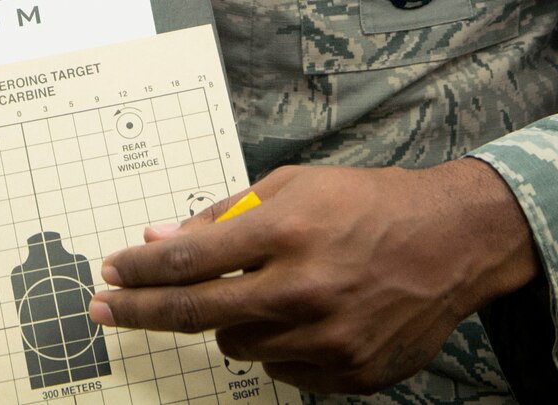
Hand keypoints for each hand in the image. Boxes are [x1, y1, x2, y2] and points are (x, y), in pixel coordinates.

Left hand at [88, 159, 538, 394]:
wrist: (452, 242)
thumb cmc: (368, 204)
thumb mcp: (295, 185)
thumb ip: (224, 215)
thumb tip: (159, 236)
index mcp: (287, 231)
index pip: (188, 259)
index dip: (139, 270)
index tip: (110, 272)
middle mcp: (304, 288)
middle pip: (196, 312)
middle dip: (140, 311)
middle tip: (105, 309)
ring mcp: (328, 338)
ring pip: (238, 344)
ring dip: (231, 320)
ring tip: (264, 290)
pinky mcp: (349, 372)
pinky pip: (280, 370)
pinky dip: (275, 345)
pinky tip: (301, 316)